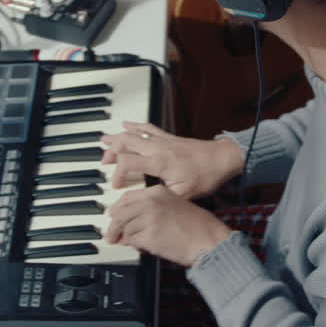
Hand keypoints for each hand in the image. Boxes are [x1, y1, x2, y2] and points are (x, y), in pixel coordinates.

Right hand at [101, 121, 243, 198]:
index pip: (127, 163)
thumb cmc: (206, 176)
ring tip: (104, 141)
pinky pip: (147, 127)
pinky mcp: (168, 137)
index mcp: (159, 163)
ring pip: (133, 133)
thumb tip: (144, 202)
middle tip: (104, 162)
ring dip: (117, 137)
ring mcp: (162, 140)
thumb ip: (162, 197)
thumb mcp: (184, 194)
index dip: (117, 175)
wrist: (222, 158)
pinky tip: (125, 124)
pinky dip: (134, 125)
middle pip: (125, 142)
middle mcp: (158, 148)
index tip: (117, 186)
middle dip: (111, 151)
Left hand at [105, 185, 230, 266]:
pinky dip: (135, 245)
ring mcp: (149, 218)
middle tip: (111, 236)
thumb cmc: (197, 226)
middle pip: (120, 212)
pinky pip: (132, 241)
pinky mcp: (149, 235)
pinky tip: (144, 246)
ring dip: (127, 237)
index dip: (117, 209)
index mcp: (157, 191)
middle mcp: (151, 202)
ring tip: (134, 242)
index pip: (127, 197)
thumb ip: (151, 209)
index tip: (113, 216)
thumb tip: (130, 221)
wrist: (209, 240)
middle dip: (113, 227)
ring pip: (125, 228)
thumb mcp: (174, 206)